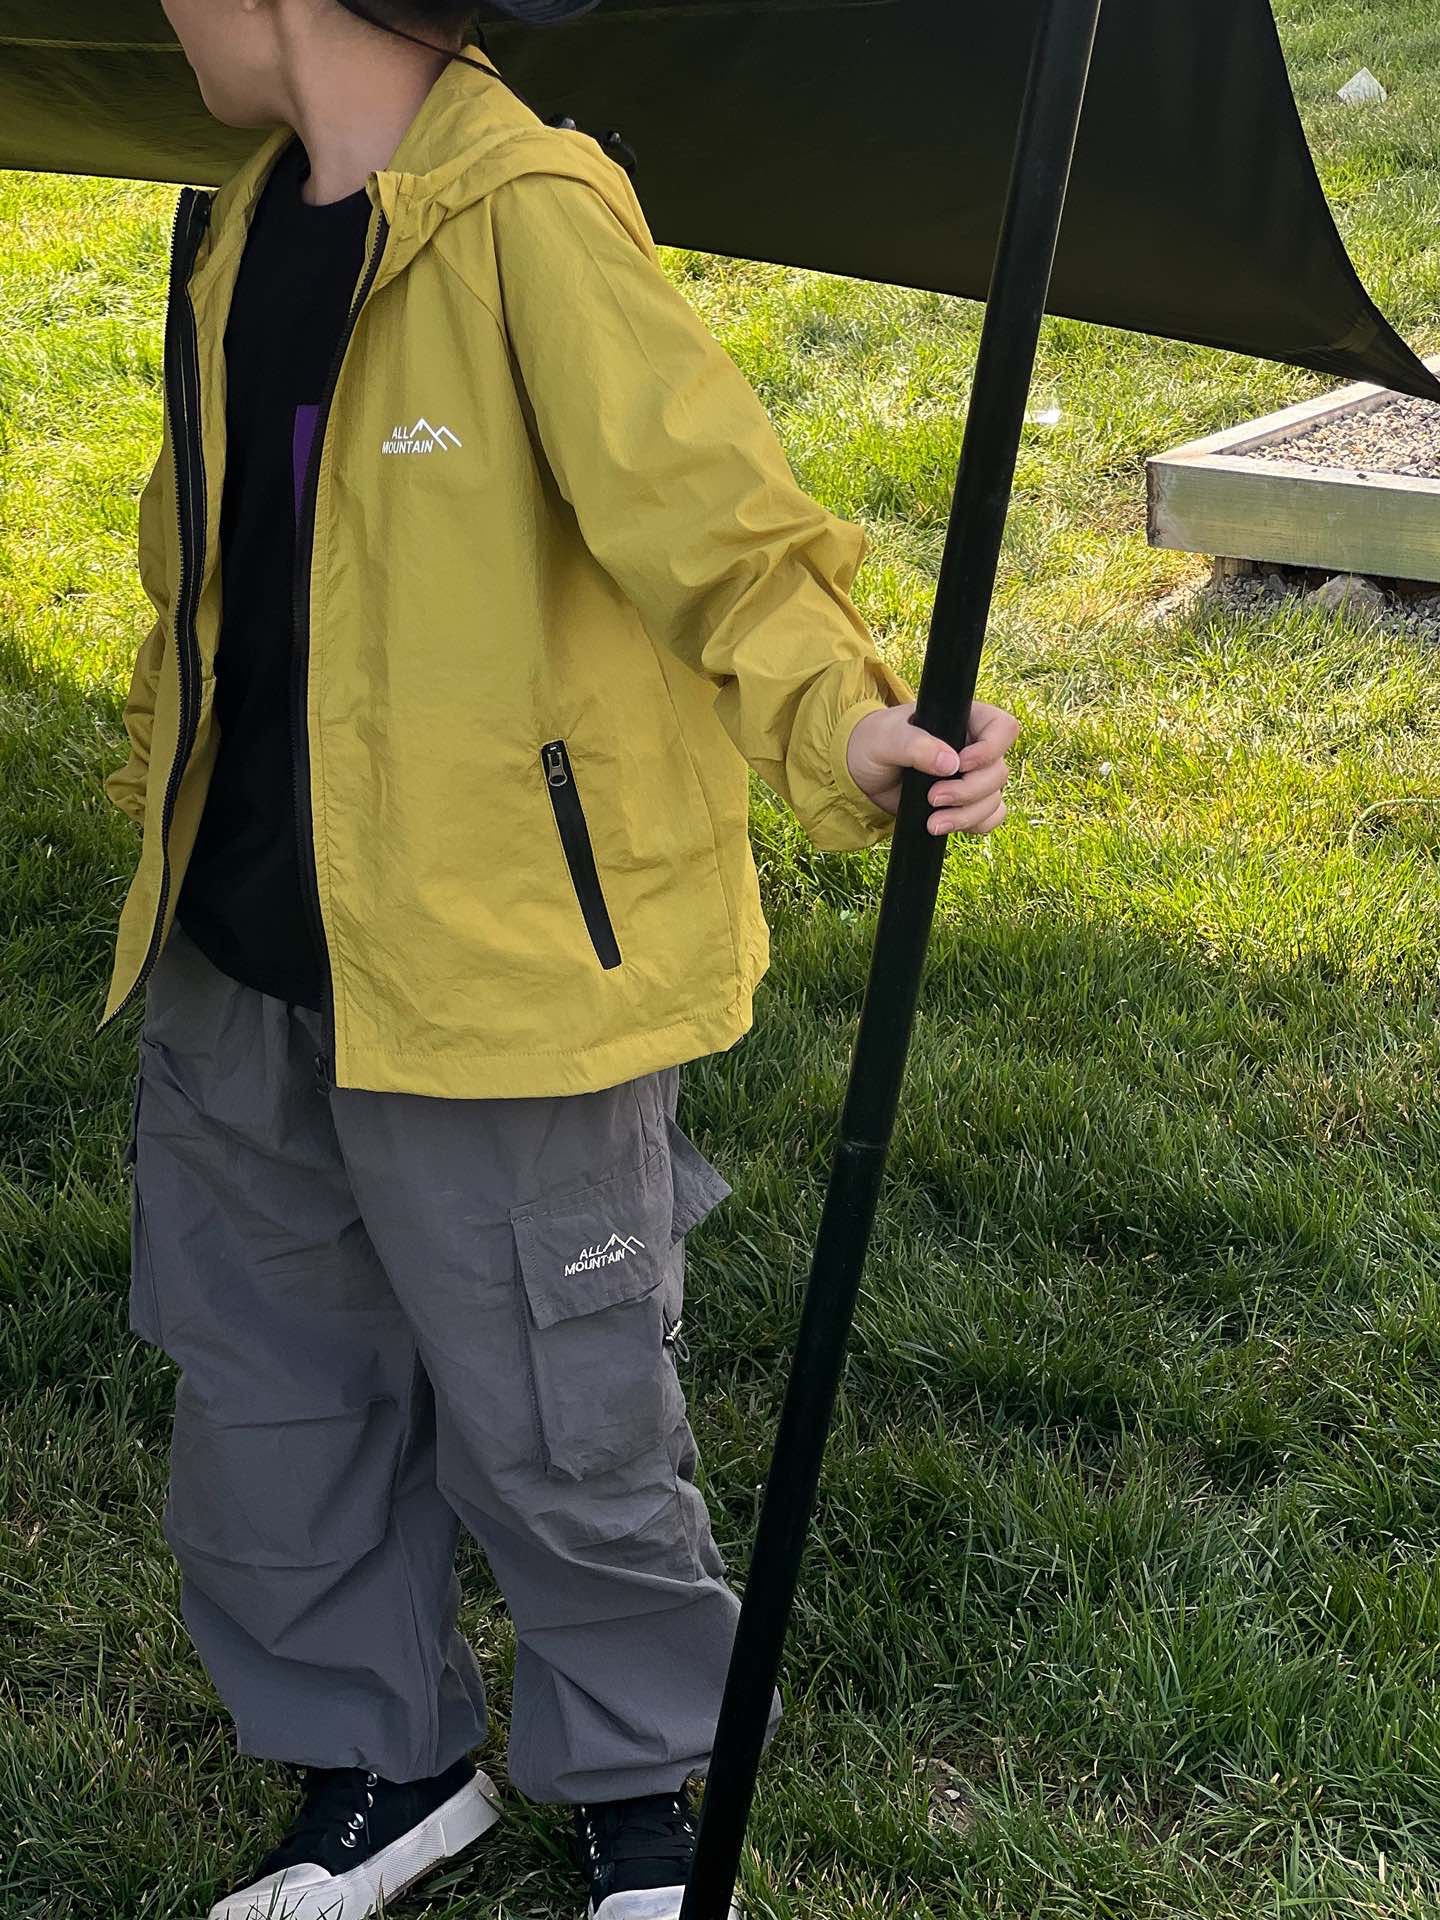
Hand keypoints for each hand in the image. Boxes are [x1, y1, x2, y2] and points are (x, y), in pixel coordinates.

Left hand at [845, 700, 1017, 835]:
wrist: (860, 775)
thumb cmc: (872, 742)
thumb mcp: (886, 738)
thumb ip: (916, 745)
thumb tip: (951, 764)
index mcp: (964, 719)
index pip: (1002, 728)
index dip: (990, 750)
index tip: (959, 764)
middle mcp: (974, 748)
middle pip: (998, 772)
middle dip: (969, 791)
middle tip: (933, 797)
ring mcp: (972, 777)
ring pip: (994, 799)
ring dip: (967, 815)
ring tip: (933, 823)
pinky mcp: (965, 803)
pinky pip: (989, 817)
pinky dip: (974, 825)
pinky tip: (945, 827)